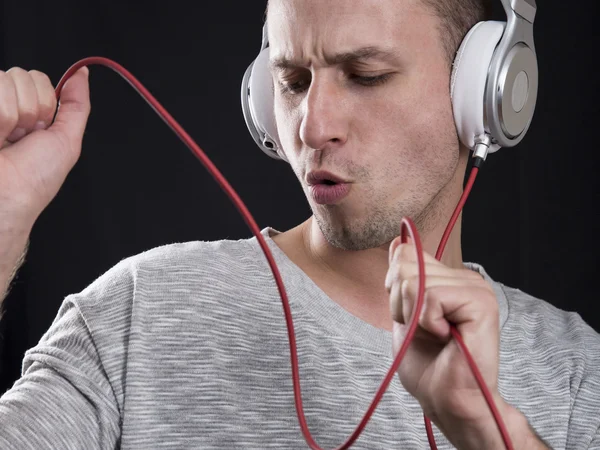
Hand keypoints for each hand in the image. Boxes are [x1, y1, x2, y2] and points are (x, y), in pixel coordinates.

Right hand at [0, 65, 89, 298]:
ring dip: (11, 116)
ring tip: (6, 140)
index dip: (44, 104)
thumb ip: (76, 104)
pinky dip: (0, 118)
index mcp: (27, 112)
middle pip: (21, 75)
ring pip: (3, 81)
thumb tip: (82, 74)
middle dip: (29, 110)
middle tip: (21, 137)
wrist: (6, 198)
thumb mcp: (67, 140)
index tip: (40, 129)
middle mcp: (3, 106)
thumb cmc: (34, 179)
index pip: (36, 77)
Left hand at [386, 238, 507, 448]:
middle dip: (400, 303)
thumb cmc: (428, 365)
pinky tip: (446, 337)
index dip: (394, 288)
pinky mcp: (481, 301)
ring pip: (415, 281)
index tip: (410, 316)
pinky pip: (431, 296)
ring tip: (435, 335)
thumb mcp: (404, 313)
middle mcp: (465, 277)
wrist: (447, 399)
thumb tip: (398, 241)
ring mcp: (475, 287)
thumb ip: (404, 278)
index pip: (403, 253)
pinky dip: (427, 322)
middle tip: (424, 330)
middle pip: (404, 264)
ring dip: (413, 316)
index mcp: (448, 278)